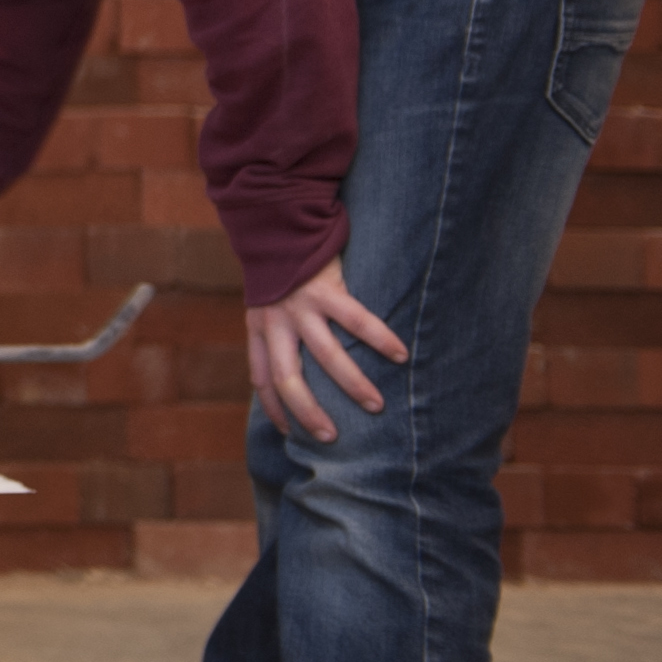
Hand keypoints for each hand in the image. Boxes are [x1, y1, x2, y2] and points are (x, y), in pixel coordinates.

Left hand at [246, 250, 405, 444]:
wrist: (279, 225)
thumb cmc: (280, 275)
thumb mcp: (266, 307)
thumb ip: (277, 337)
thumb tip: (297, 377)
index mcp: (260, 329)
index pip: (261, 378)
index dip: (274, 408)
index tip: (290, 436)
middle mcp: (276, 322)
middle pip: (287, 377)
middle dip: (309, 411)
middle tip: (331, 437)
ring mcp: (301, 307)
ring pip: (326, 354)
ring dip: (352, 384)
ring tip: (375, 405)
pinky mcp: (326, 289)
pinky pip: (356, 319)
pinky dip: (379, 338)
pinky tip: (400, 355)